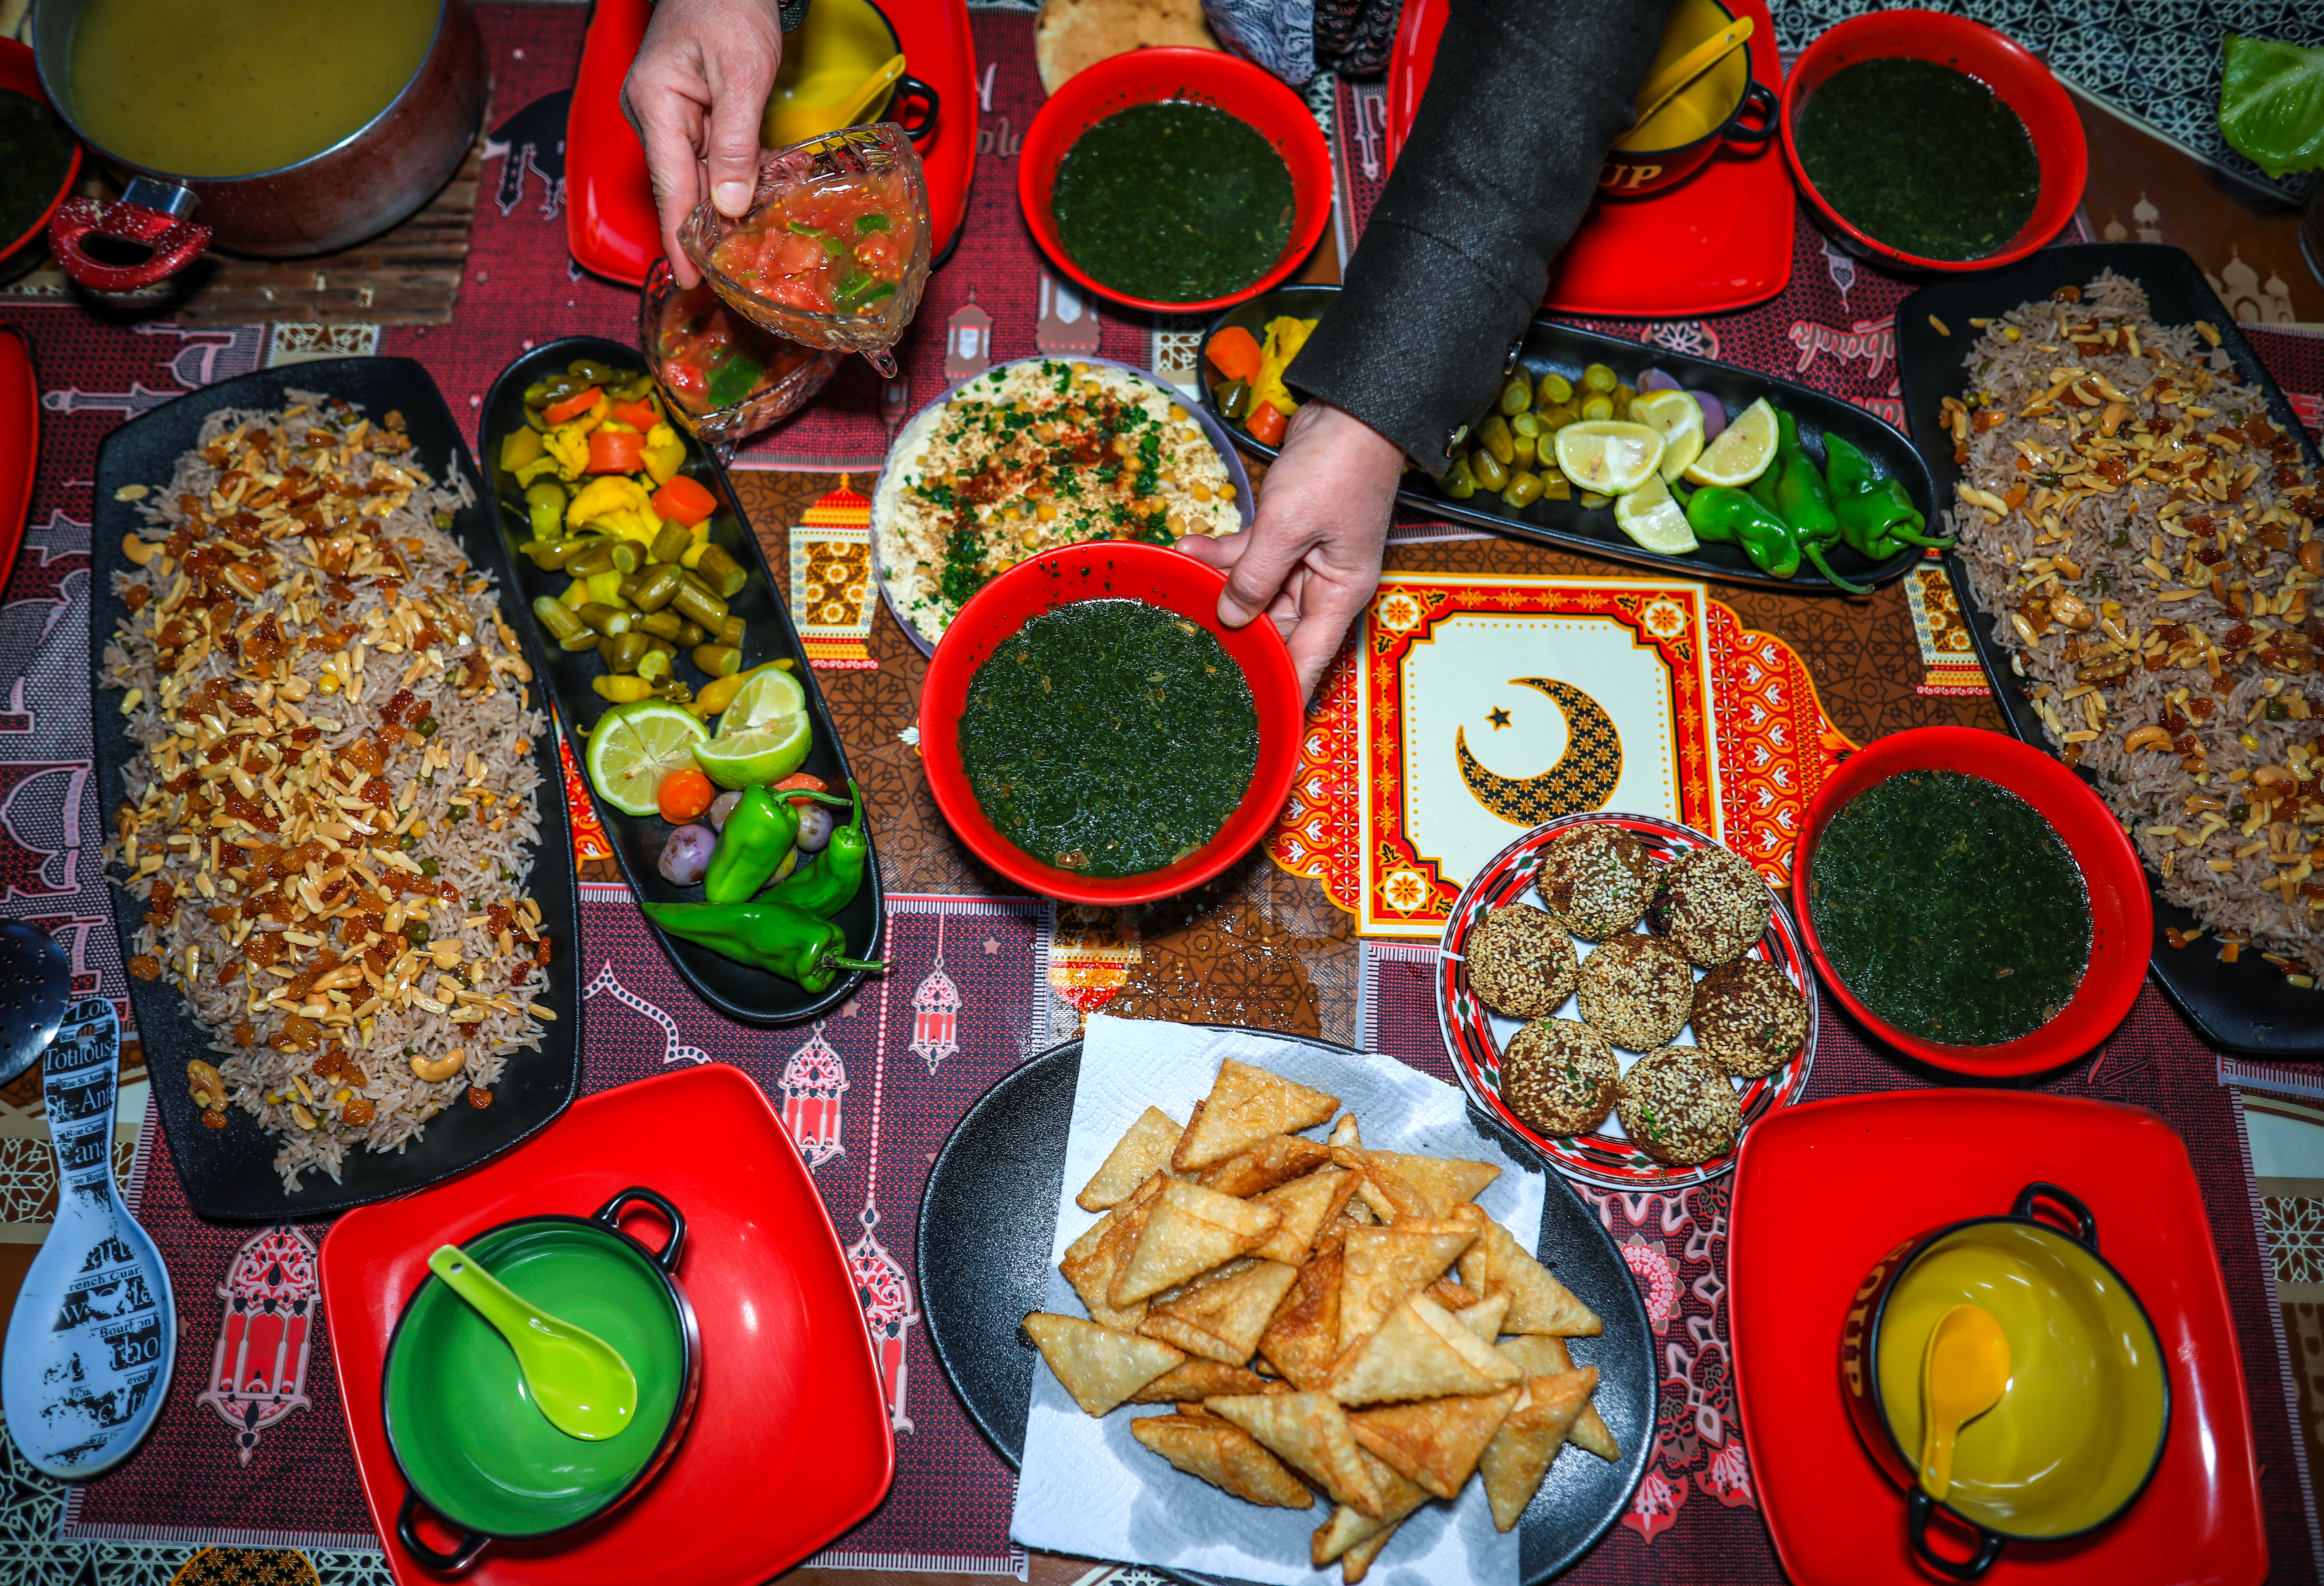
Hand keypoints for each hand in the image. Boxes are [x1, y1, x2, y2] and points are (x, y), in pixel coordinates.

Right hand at [621, 0, 784, 286]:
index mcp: (655, 104)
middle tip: (735, 276)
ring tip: (753, 247)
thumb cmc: (729, 6)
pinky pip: (710, 156)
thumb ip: (736, 142)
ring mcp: (669, 114)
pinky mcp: (689, 113)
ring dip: (727, 207)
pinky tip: (757, 201)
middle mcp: (654, 114)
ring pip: (700, 176)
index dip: (680, 239)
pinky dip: (734, 178)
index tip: (691, 280)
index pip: (669, 187)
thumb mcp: (743, 76)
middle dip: (709, 232)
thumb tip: (728, 203)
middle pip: (683, 187)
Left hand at [1177, 402, 1401, 699]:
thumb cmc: (1338, 467)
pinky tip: (1186, 550)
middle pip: (1276, 628)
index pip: (1311, 659)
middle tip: (1189, 656)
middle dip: (1235, 638)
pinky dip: (1220, 554)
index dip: (1284, 692)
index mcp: (1340, 594)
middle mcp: (1324, 584)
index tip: (1256, 722)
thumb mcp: (1289, 527)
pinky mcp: (1287, 533)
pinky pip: (1249, 556)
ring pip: (1255, 590)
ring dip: (1217, 587)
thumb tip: (1231, 618)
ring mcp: (1305, 559)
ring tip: (1176, 591)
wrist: (1352, 409)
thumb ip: (1255, 575)